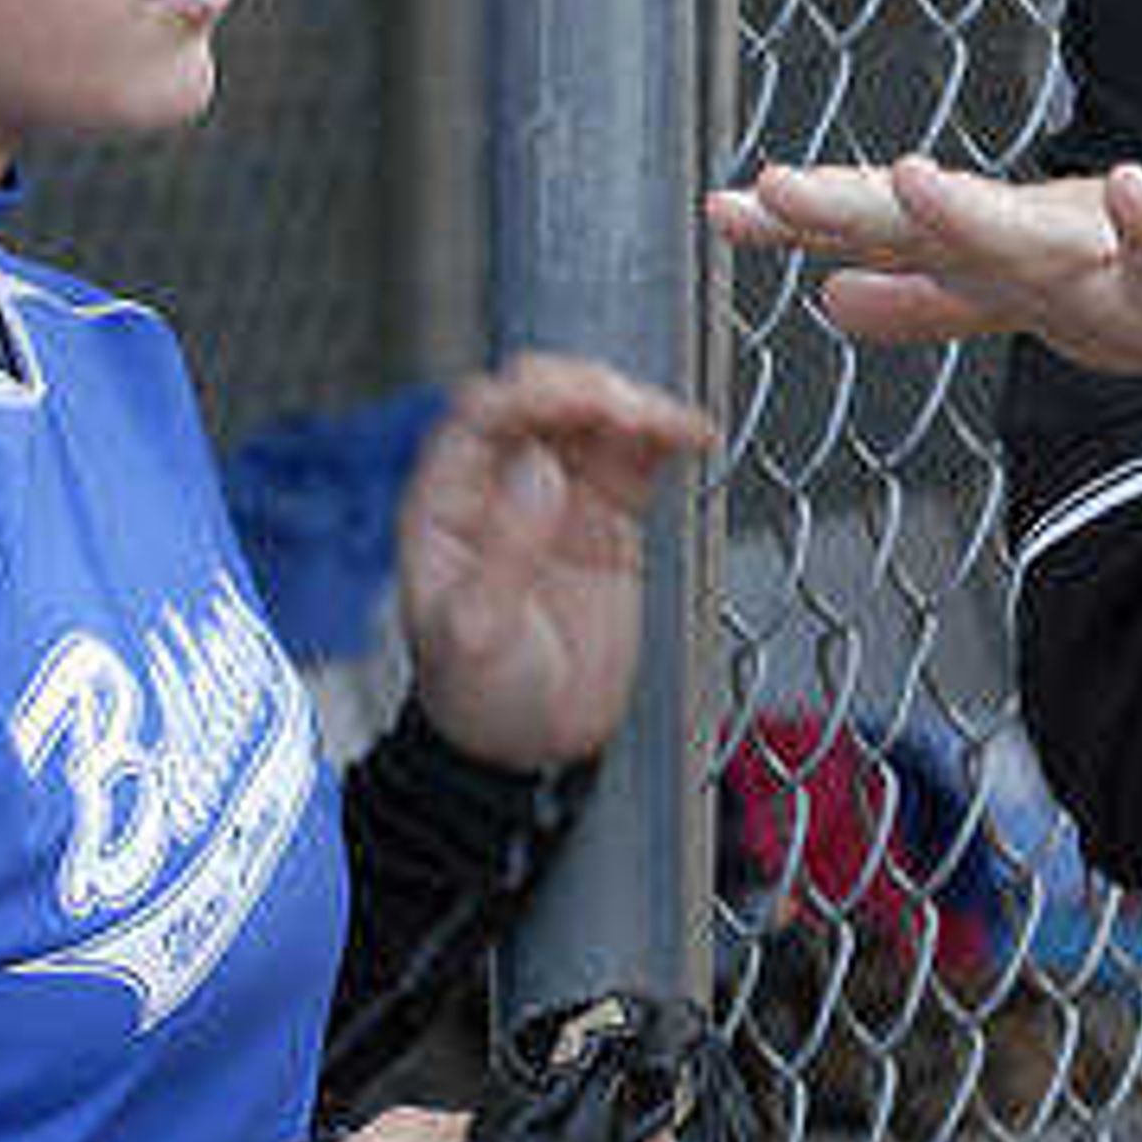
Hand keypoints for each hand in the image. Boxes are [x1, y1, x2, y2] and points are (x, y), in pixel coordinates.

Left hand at [396, 356, 713, 772]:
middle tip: (628, 410)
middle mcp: (500, 485)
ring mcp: (558, 495)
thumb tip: (540, 467)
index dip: (526, 396)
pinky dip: (667, 437)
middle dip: (586, 390)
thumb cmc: (479, 697)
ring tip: (670, 424)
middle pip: (541, 400)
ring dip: (634, 406)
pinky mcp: (609, 516)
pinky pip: (638, 457)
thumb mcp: (478, 634)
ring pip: (594, 418)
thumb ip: (507, 550)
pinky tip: (694, 435)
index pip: (480, 416)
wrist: (532, 750)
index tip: (575, 403)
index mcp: (447, 503)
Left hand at [706, 154, 1141, 383]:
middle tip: (771, 188)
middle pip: (939, 225)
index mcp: (1007, 251)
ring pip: (1039, 239)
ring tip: (912, 177)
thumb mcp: (1029, 299)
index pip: (890, 232)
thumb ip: (931, 302)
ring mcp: (1121, 262)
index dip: (810, 222)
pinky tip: (1134, 191)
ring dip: (977, 210)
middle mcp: (1050, 243)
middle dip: (855, 209)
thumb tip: (827, 304)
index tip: (720, 210)